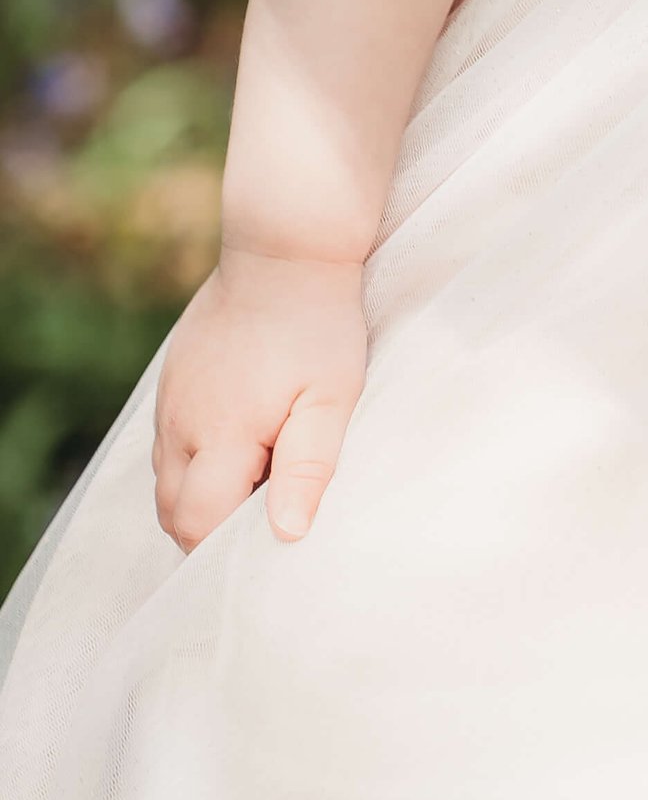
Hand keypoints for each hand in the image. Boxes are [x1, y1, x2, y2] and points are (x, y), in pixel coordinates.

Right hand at [152, 246, 369, 550]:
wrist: (284, 249)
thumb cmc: (318, 324)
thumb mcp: (330, 397)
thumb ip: (307, 468)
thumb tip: (286, 535)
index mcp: (219, 435)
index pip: (197, 523)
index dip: (224, 550)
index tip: (264, 549)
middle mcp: (178, 424)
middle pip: (172, 511)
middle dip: (207, 531)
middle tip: (262, 526)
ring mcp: (168, 401)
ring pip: (166, 479)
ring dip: (199, 497)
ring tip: (258, 485)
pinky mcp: (171, 381)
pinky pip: (168, 443)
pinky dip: (194, 462)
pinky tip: (241, 446)